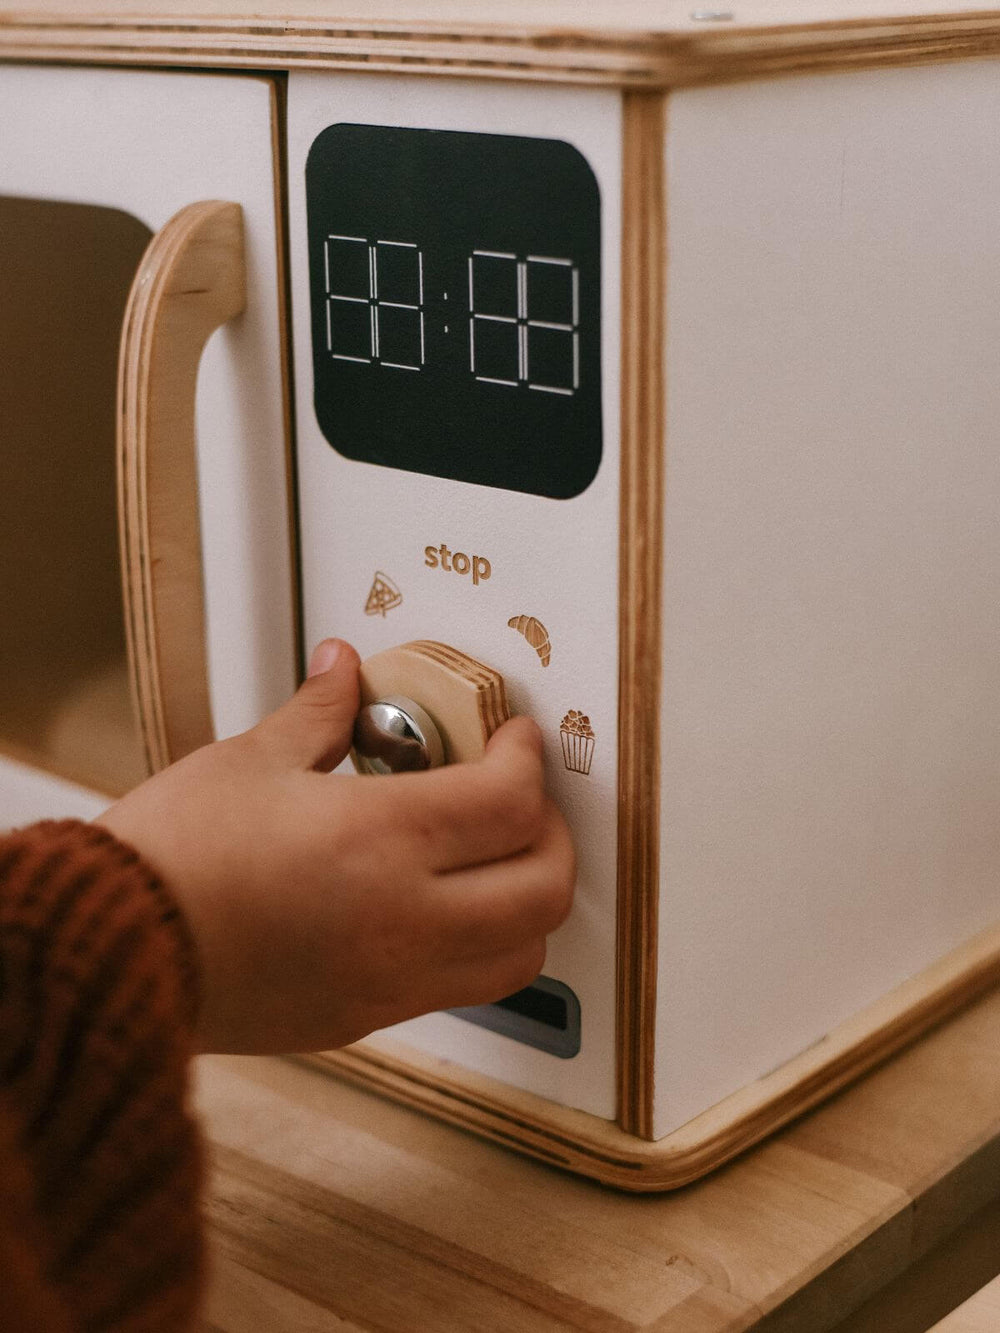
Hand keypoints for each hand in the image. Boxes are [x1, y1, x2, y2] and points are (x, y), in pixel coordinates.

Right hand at [96, 640, 574, 1053]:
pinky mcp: (368, 1018)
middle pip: (546, 886)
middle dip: (553, 833)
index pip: (511, 801)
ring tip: (495, 860)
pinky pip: (463, 990)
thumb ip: (318, 712)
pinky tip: (439, 907)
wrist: (113, 955)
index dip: (527, 758)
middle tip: (523, 799)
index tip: (516, 738)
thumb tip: (344, 668)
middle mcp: (403, 917)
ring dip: (530, 902)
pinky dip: (480, 946)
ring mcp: (391, 979)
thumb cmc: (169, 858)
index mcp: (377, 838)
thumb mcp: (249, 762)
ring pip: (522, 954)